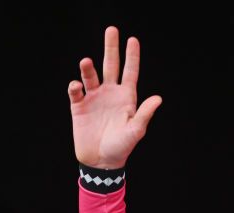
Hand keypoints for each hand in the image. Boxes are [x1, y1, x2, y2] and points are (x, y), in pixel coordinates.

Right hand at [67, 26, 161, 168]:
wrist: (101, 161)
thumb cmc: (121, 147)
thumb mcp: (136, 130)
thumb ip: (145, 113)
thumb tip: (158, 98)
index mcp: (126, 98)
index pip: (130, 72)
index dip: (132, 56)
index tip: (132, 39)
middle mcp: (110, 94)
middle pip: (111, 66)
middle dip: (111, 48)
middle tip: (111, 30)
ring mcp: (94, 98)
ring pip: (91, 75)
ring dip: (88, 68)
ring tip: (86, 61)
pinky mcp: (79, 106)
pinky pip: (76, 91)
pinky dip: (75, 86)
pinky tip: (77, 86)